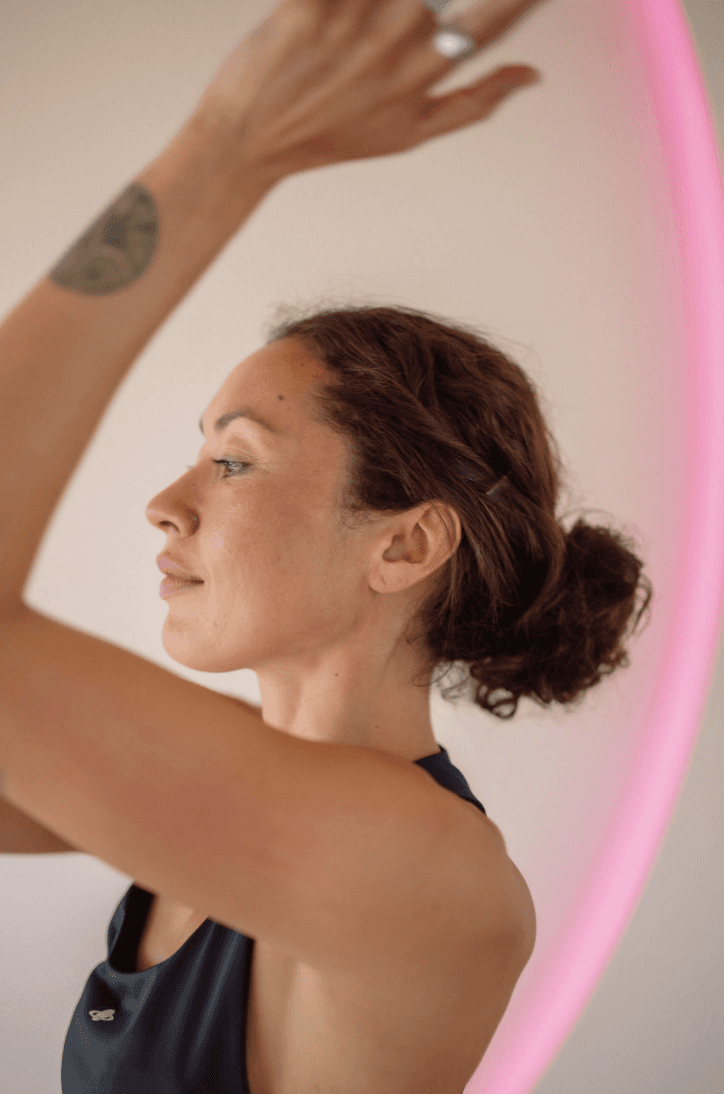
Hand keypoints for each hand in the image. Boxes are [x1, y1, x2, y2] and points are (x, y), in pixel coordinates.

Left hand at [193, 0, 546, 179]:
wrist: (248, 140)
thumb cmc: (326, 137)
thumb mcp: (410, 134)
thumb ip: (475, 102)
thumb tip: (532, 74)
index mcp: (426, 70)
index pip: (497, 16)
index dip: (523, 0)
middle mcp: (398, 38)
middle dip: (427, 8)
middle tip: (401, 27)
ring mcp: (354, 16)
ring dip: (382, 5)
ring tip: (368, 28)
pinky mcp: (310, 3)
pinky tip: (342, 12)